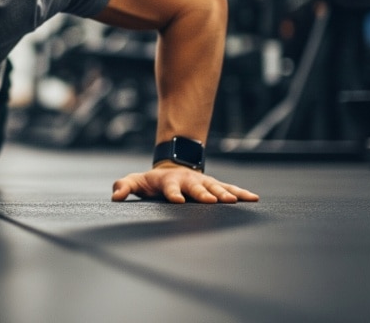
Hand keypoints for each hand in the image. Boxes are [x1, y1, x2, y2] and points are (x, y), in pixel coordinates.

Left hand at [111, 162, 258, 203]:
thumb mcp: (135, 181)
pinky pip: (230, 188)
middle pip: (196, 188)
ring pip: (216, 187)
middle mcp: (188, 181)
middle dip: (204, 194)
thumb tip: (115, 196)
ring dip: (225, 194)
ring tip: (235, 201)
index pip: (170, 188)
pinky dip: (241, 193)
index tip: (178, 201)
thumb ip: (124, 186)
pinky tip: (253, 198)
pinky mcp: (215, 185)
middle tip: (213, 201)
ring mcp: (203, 182)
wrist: (172, 168)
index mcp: (168, 182)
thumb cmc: (151, 181)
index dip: (173, 194)